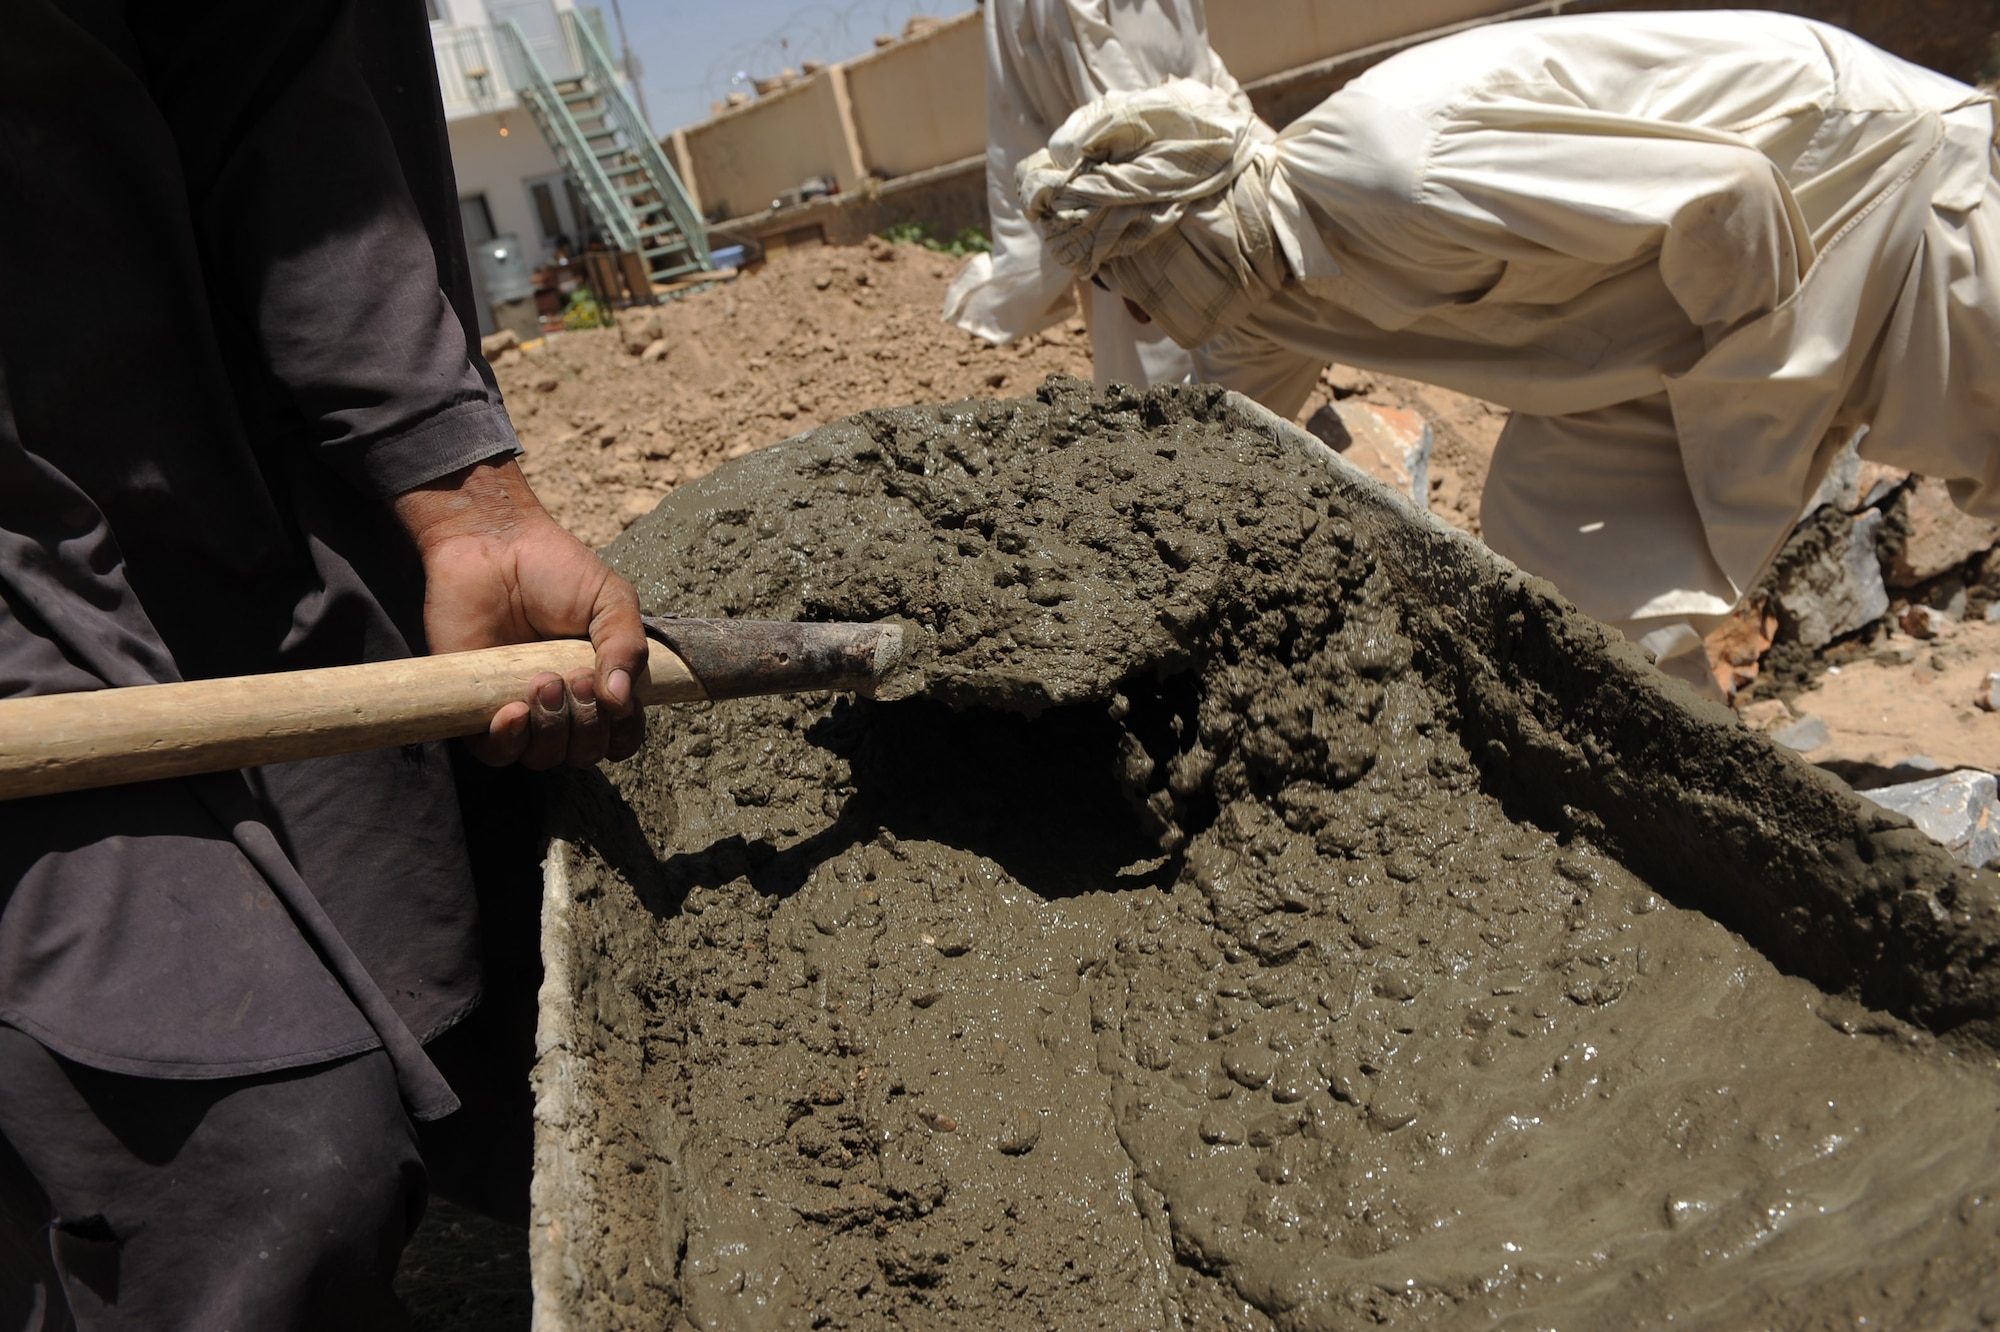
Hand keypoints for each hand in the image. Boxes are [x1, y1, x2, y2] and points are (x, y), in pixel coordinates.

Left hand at [393, 458, 647, 768]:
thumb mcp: (611, 599)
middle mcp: (561, 705)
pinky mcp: (475, 707)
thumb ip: (627, 646)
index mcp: (599, 684)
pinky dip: (509, 742)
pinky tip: (512, 712)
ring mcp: (518, 709)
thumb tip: (621, 702)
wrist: (491, 545)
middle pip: (584, 753)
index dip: (621, 731)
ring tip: (541, 682)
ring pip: (543, 757)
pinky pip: (496, 753)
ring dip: (551, 730)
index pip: (620, 736)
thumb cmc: (555, 568)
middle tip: (572, 676)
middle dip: (585, 725)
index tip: (612, 695)